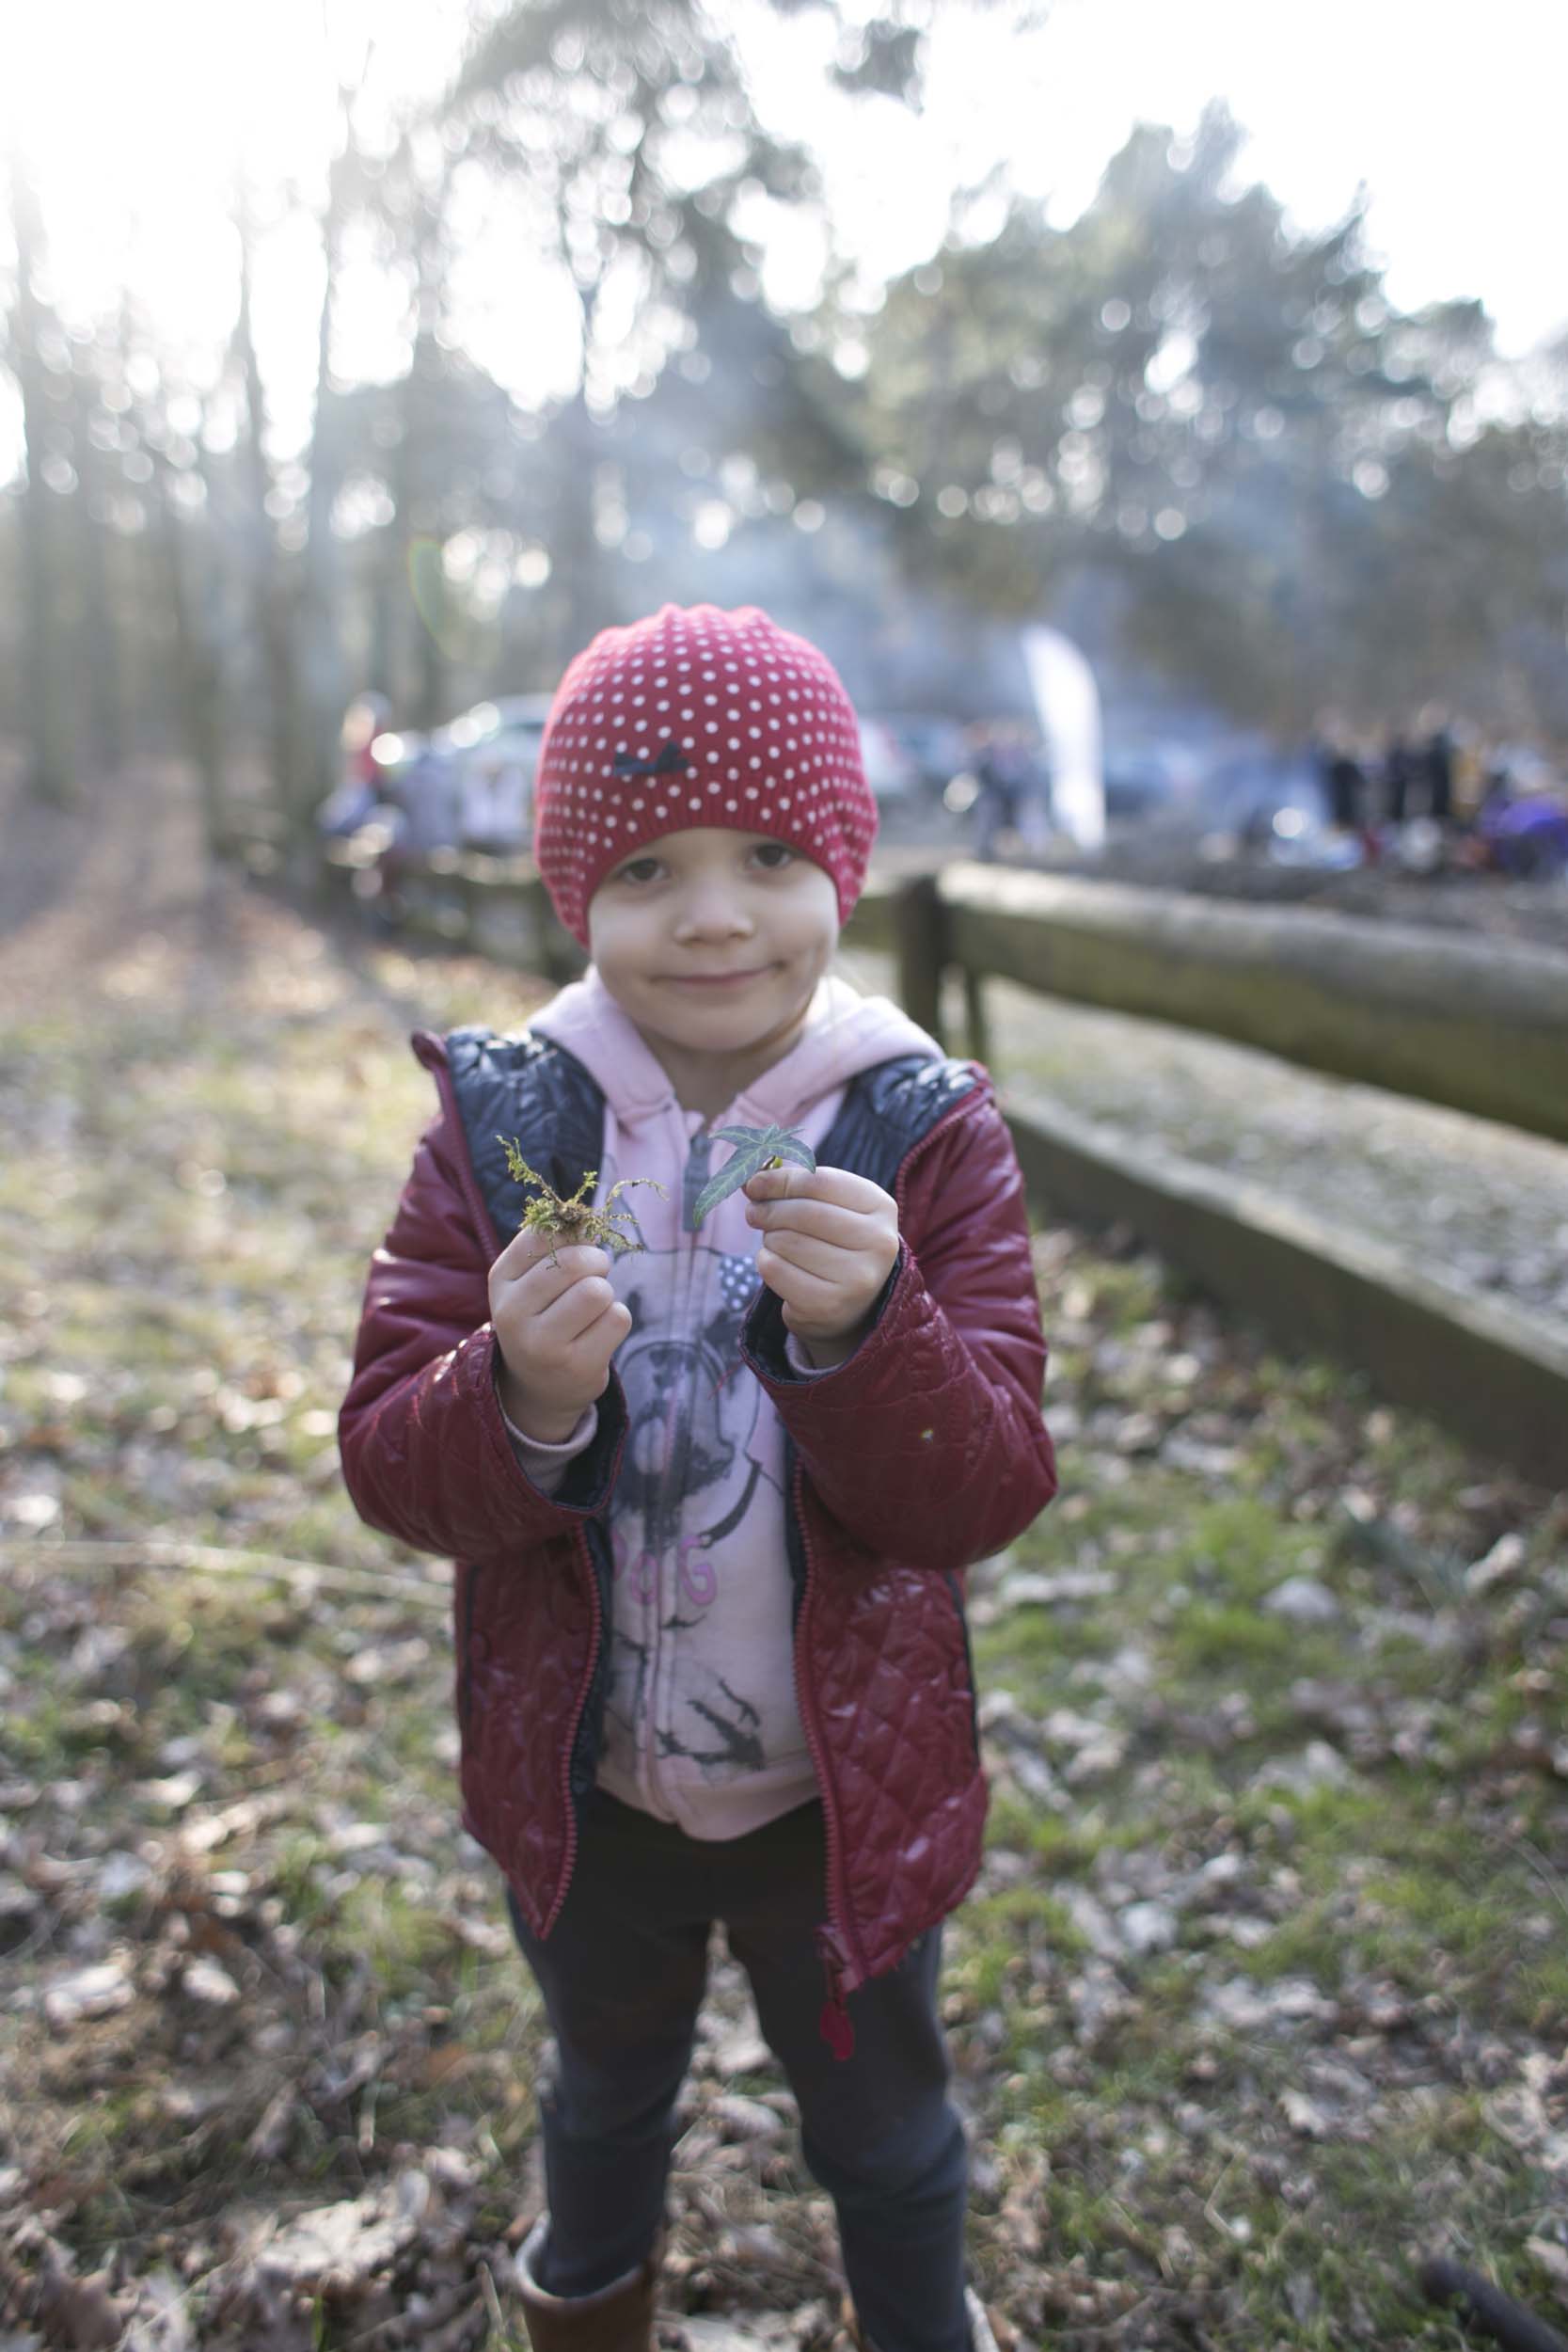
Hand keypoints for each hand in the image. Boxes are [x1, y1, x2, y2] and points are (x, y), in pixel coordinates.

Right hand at [488, 1228, 631, 1442]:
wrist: (539, 1385)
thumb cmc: (542, 1316)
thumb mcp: (533, 1279)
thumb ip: (556, 1245)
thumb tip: (587, 1220)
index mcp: (500, 1281)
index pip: (543, 1234)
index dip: (572, 1234)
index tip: (576, 1247)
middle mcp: (513, 1314)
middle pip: (574, 1263)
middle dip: (596, 1262)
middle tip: (596, 1273)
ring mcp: (543, 1345)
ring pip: (598, 1292)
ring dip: (606, 1294)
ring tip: (593, 1307)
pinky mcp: (577, 1366)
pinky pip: (618, 1318)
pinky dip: (617, 1318)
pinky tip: (598, 1331)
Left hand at [743, 1164, 899, 1368]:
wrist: (852, 1304)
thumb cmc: (836, 1243)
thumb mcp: (830, 1207)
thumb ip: (796, 1187)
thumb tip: (752, 1179)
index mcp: (881, 1207)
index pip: (820, 1181)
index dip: (780, 1180)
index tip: (754, 1183)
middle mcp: (878, 1243)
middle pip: (803, 1212)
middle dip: (769, 1209)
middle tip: (754, 1212)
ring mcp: (856, 1278)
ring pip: (786, 1241)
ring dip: (770, 1239)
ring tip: (777, 1242)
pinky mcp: (828, 1305)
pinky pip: (775, 1270)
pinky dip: (767, 1262)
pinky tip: (781, 1265)